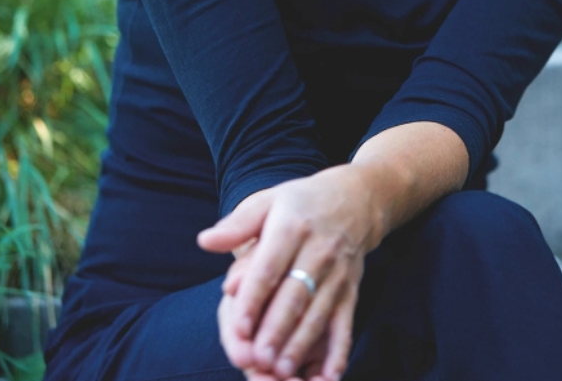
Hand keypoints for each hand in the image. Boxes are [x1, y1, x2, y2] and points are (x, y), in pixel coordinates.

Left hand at [197, 167, 382, 380]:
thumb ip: (236, 225)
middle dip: (276, 330)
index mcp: (291, 228)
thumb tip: (205, 241)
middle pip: (295, 296)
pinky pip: (345, 323)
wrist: (356, 199)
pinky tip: (329, 375)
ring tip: (282, 371)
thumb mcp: (267, 201)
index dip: (253, 299)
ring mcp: (337, 273)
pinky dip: (339, 351)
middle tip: (259, 360)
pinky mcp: (351, 289)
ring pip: (318, 314)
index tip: (237, 327)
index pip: (269, 268)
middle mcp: (318, 251)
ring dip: (301, 344)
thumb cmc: (300, 203)